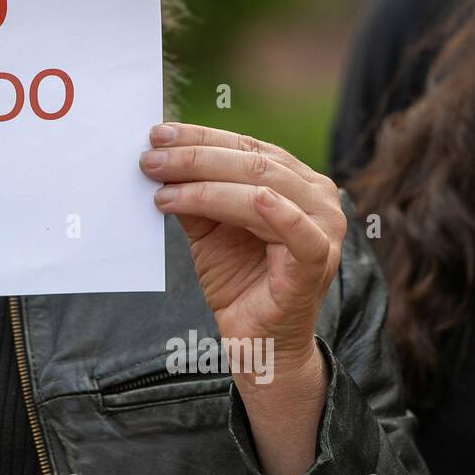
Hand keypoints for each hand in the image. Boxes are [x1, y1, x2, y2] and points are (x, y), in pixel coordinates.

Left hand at [140, 122, 344, 370]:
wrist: (256, 341)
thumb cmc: (237, 280)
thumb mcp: (208, 230)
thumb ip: (193, 196)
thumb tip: (157, 160)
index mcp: (296, 181)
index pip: (246, 147)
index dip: (200, 138)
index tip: (156, 134)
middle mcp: (317, 197)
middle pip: (252, 164)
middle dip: (195, 158)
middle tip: (150, 160)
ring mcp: (323, 229)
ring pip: (264, 190)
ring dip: (208, 186)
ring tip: (162, 189)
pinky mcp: (316, 262)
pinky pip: (298, 232)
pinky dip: (278, 213)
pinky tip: (254, 199)